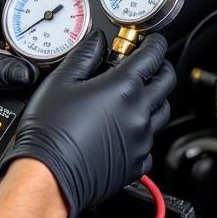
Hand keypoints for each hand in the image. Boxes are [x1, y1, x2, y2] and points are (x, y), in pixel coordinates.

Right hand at [3, 31, 174, 217]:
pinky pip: (151, 142)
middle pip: (167, 82)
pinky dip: (144, 130)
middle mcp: (139, 113)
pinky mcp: (137, 163)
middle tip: (149, 63)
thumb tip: (96, 41)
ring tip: (138, 94)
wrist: (49, 176)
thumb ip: (84, 55)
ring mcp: (141, 140)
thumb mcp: (61, 81)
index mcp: (123, 88)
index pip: (153, 56)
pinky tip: (127, 127)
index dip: (154, 43)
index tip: (151, 41)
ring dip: (155, 98)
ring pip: (162, 112)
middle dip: (161, 66)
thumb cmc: (51, 132)